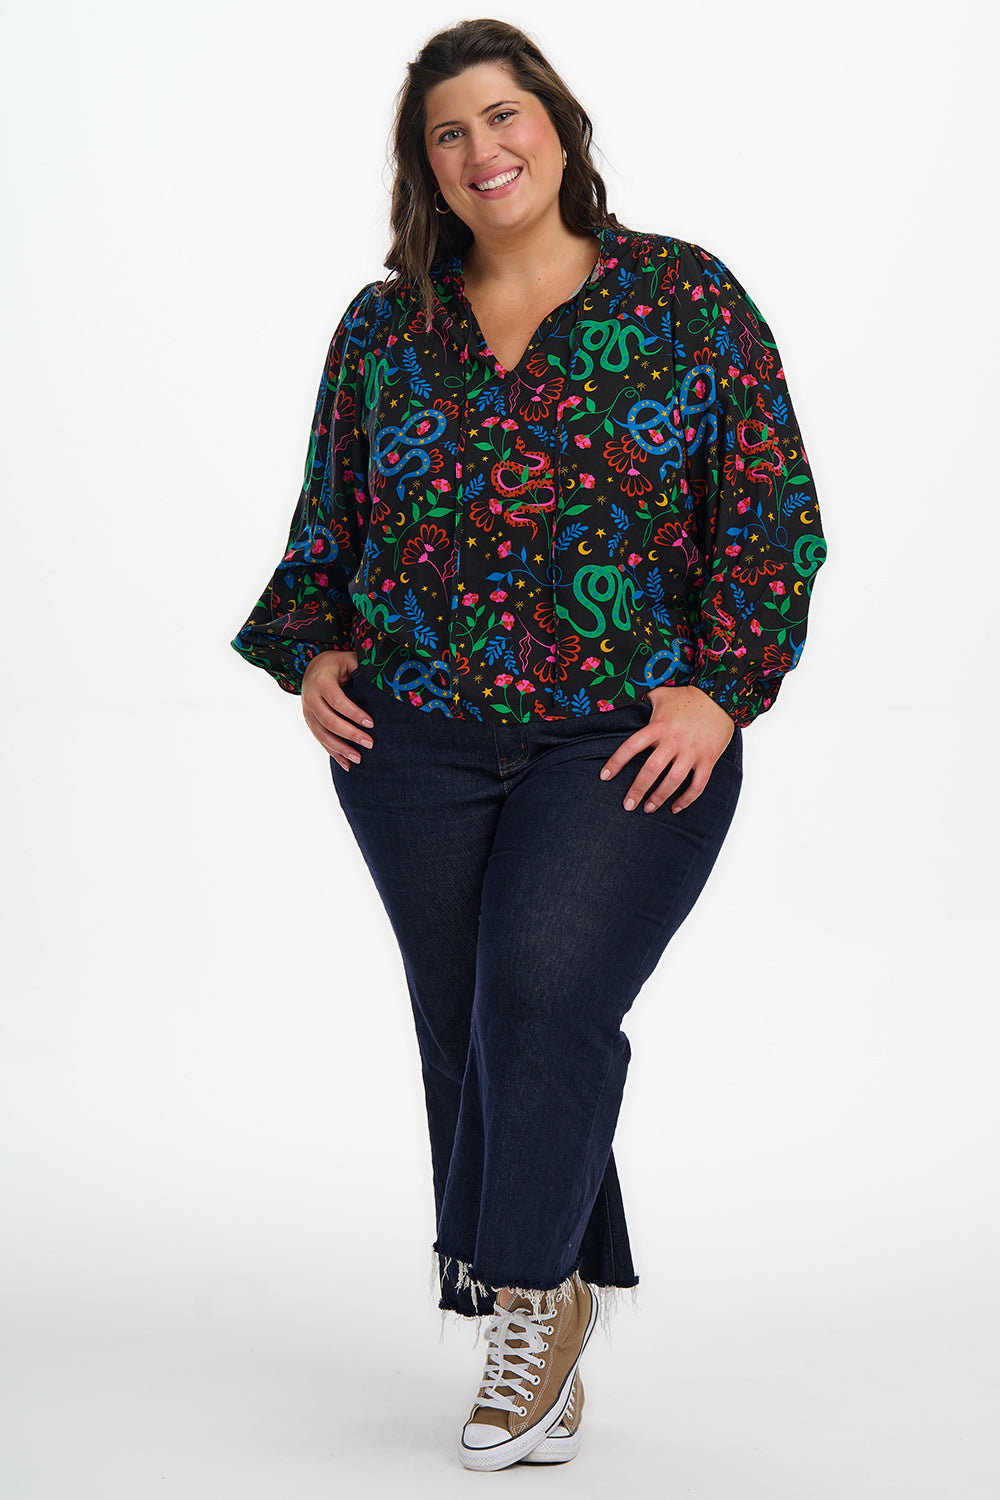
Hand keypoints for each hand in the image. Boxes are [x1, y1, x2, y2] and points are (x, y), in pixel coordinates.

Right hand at [301, 650, 373, 769]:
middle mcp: (310, 697)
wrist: (312, 668)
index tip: (371, 724)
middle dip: (350, 734)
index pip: (337, 701)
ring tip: (359, 758)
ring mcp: (307, 711)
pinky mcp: (309, 722)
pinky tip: (346, 764)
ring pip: (322, 734)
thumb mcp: (349, 659)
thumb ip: (364, 667)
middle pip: (329, 721)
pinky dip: (333, 753)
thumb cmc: (337, 664)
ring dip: (341, 748)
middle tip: (370, 744)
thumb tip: (387, 677)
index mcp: (321, 680)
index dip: (354, 714)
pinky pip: (320, 740)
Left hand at [599, 684, 734, 813]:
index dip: (616, 763)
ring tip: (648, 808)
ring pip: (673, 781)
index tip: (604, 776)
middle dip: (638, 789)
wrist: (721, 697)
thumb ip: (642, 701)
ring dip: (659, 797)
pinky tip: (676, 807)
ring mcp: (692, 752)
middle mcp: (674, 741)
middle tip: (628, 804)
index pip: (631, 746)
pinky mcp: (708, 759)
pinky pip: (698, 785)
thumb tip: (624, 701)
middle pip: (652, 769)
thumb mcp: (661, 694)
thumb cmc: (688, 696)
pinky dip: (687, 799)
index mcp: (658, 727)